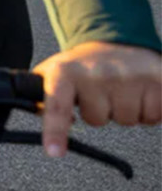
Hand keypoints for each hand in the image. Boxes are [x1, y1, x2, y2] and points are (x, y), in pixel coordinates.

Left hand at [34, 41, 161, 156]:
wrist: (117, 39)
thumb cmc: (82, 65)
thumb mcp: (52, 74)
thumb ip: (41, 99)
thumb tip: (58, 122)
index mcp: (65, 72)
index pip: (57, 105)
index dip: (55, 130)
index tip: (54, 151)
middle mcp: (96, 72)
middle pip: (98, 120)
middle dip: (100, 112)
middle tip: (101, 92)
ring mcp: (129, 75)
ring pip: (128, 119)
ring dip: (126, 111)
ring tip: (121, 90)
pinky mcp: (157, 79)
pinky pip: (153, 116)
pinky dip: (150, 110)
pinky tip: (141, 92)